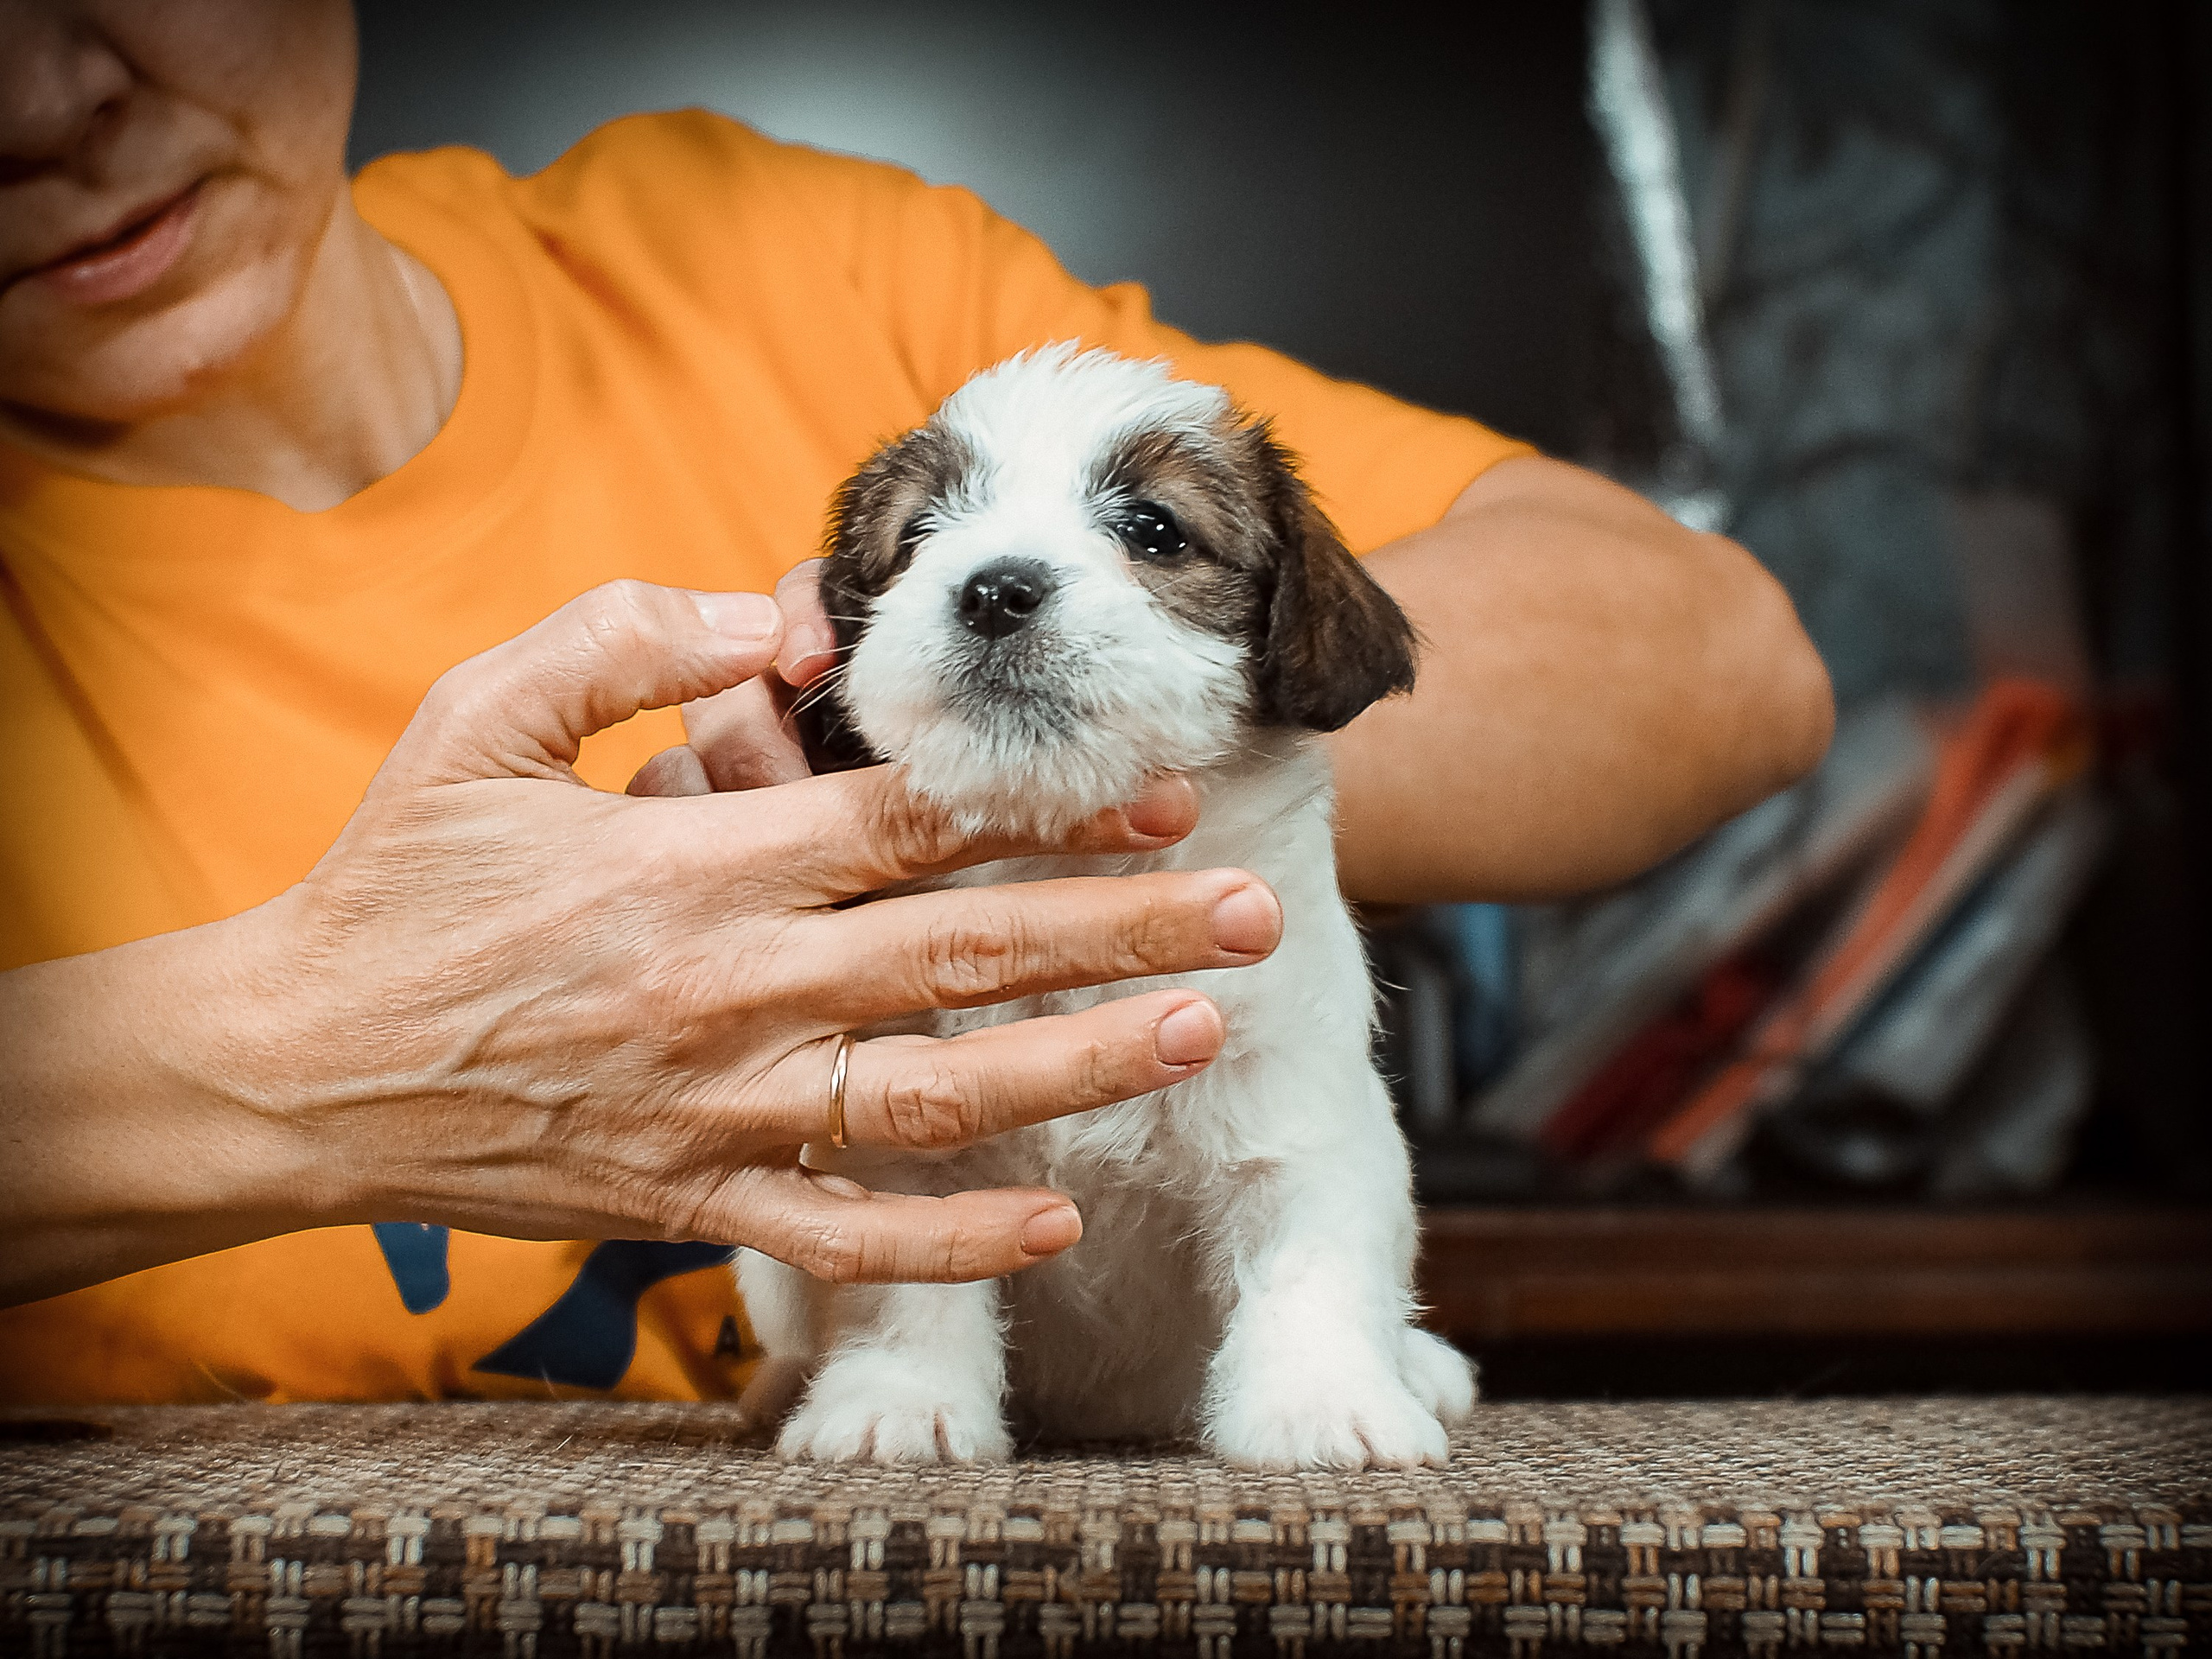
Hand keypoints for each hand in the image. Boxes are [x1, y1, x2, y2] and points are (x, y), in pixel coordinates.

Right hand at [0, 581, 1281, 1303]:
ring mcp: (719, 1109)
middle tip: (1249, 911)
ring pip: (937, 1098)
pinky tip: (1058, 1220)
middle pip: (964, 958)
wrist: (289, 1072)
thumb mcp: (476, 714)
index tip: (1161, 790)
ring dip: (1081, 1068)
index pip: (909, 829)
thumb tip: (777, 612)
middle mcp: (728, 990)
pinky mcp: (693, 1199)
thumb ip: (624, 636)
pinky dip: (954, 1240)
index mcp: (689, 865)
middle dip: (1123, 931)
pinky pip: (845, 1237)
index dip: (1047, 809)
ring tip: (1202, 1038)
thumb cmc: (392, 884)